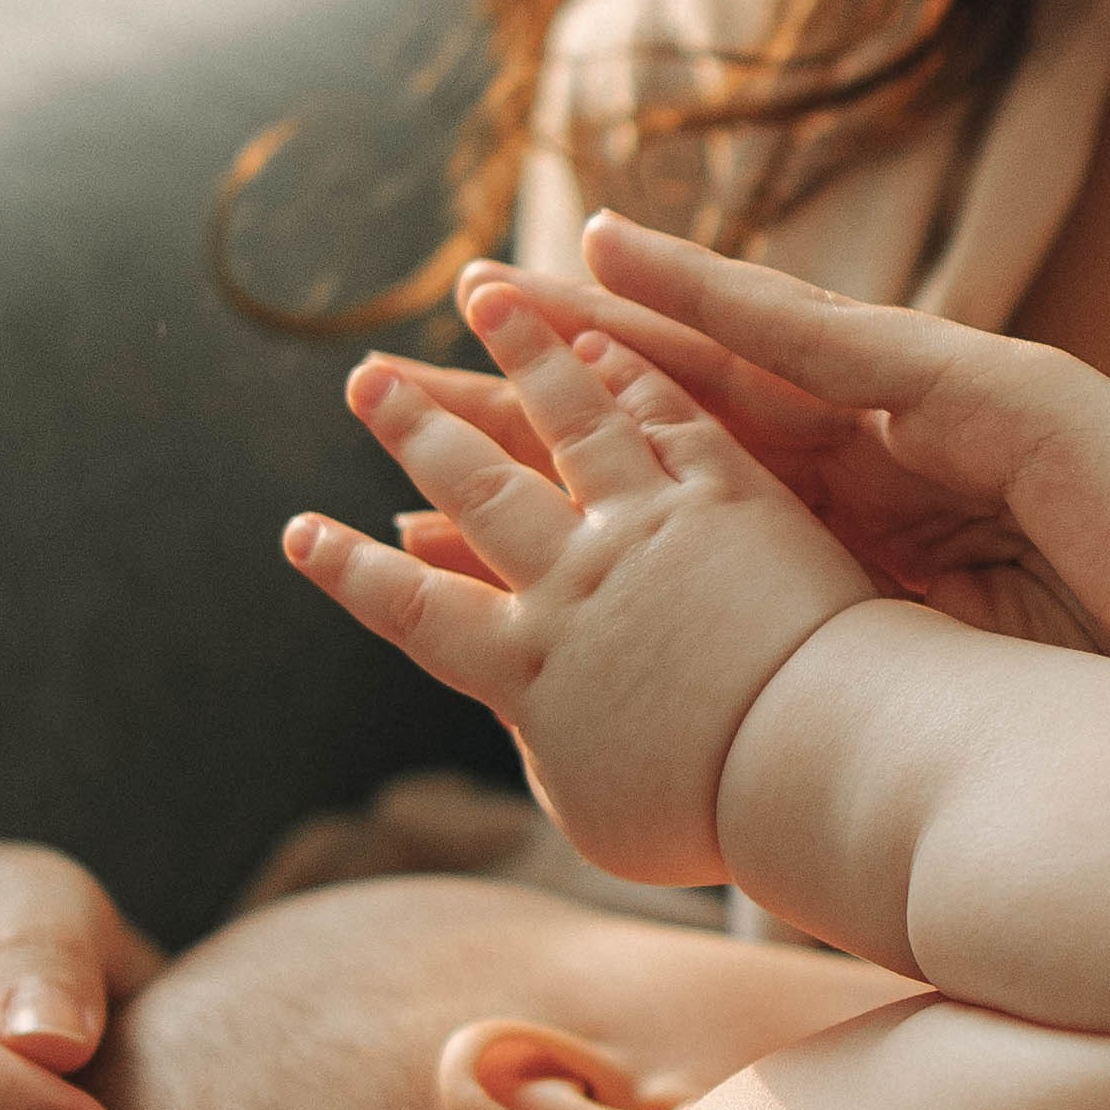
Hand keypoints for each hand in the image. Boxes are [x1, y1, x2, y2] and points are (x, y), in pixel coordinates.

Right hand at [283, 285, 876, 884]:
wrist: (810, 765)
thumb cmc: (715, 817)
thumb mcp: (604, 815)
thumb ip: (554, 751)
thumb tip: (528, 719)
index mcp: (529, 671)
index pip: (417, 611)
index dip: (354, 572)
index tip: (298, 532)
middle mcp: (573, 583)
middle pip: (480, 489)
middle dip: (417, 429)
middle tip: (366, 378)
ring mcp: (651, 528)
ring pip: (571, 422)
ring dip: (521, 353)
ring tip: (481, 293)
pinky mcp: (730, 496)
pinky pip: (669, 419)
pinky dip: (629, 372)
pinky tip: (603, 332)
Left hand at [459, 218, 1109, 788]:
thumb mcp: (993, 745)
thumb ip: (884, 722)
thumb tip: (765, 798)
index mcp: (928, 563)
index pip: (733, 515)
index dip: (597, 502)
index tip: (461, 508)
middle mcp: (945, 480)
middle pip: (721, 427)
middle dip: (571, 400)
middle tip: (421, 369)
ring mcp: (994, 428)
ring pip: (768, 365)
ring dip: (620, 328)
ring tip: (485, 290)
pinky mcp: (1040, 406)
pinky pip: (860, 350)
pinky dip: (737, 306)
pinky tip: (621, 269)